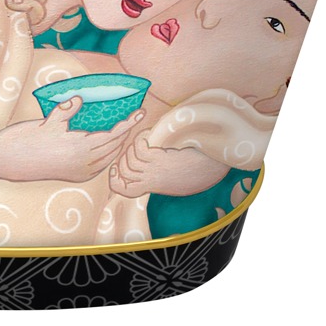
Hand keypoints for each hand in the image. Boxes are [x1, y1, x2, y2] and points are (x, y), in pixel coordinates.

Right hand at [0, 96, 144, 182]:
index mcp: (80, 148)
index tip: (140, 112)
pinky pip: (98, 165)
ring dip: (117, 144)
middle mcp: (84, 164)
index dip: (129, 123)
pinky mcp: (72, 176)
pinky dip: (107, 154)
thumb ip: (67, 109)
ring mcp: (79, 172)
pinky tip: (105, 145)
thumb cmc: (26, 139)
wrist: (7, 162)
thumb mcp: (47, 121)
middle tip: (133, 116)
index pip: (114, 135)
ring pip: (108, 158)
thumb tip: (80, 98)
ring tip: (122, 129)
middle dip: (126, 132)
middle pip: (114, 147)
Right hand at [109, 131, 230, 197]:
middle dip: (122, 157)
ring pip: (130, 160)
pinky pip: (140, 149)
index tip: (115, 168)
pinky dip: (141, 139)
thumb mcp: (174, 180)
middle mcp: (152, 180)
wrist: (212, 168)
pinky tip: (149, 134)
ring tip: (143, 139)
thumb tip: (145, 165)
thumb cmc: (196, 171)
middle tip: (132, 148)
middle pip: (123, 172)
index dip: (114, 180)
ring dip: (132, 146)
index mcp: (154, 186)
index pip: (123, 190)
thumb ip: (159, 176)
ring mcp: (156, 170)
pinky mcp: (162, 159)